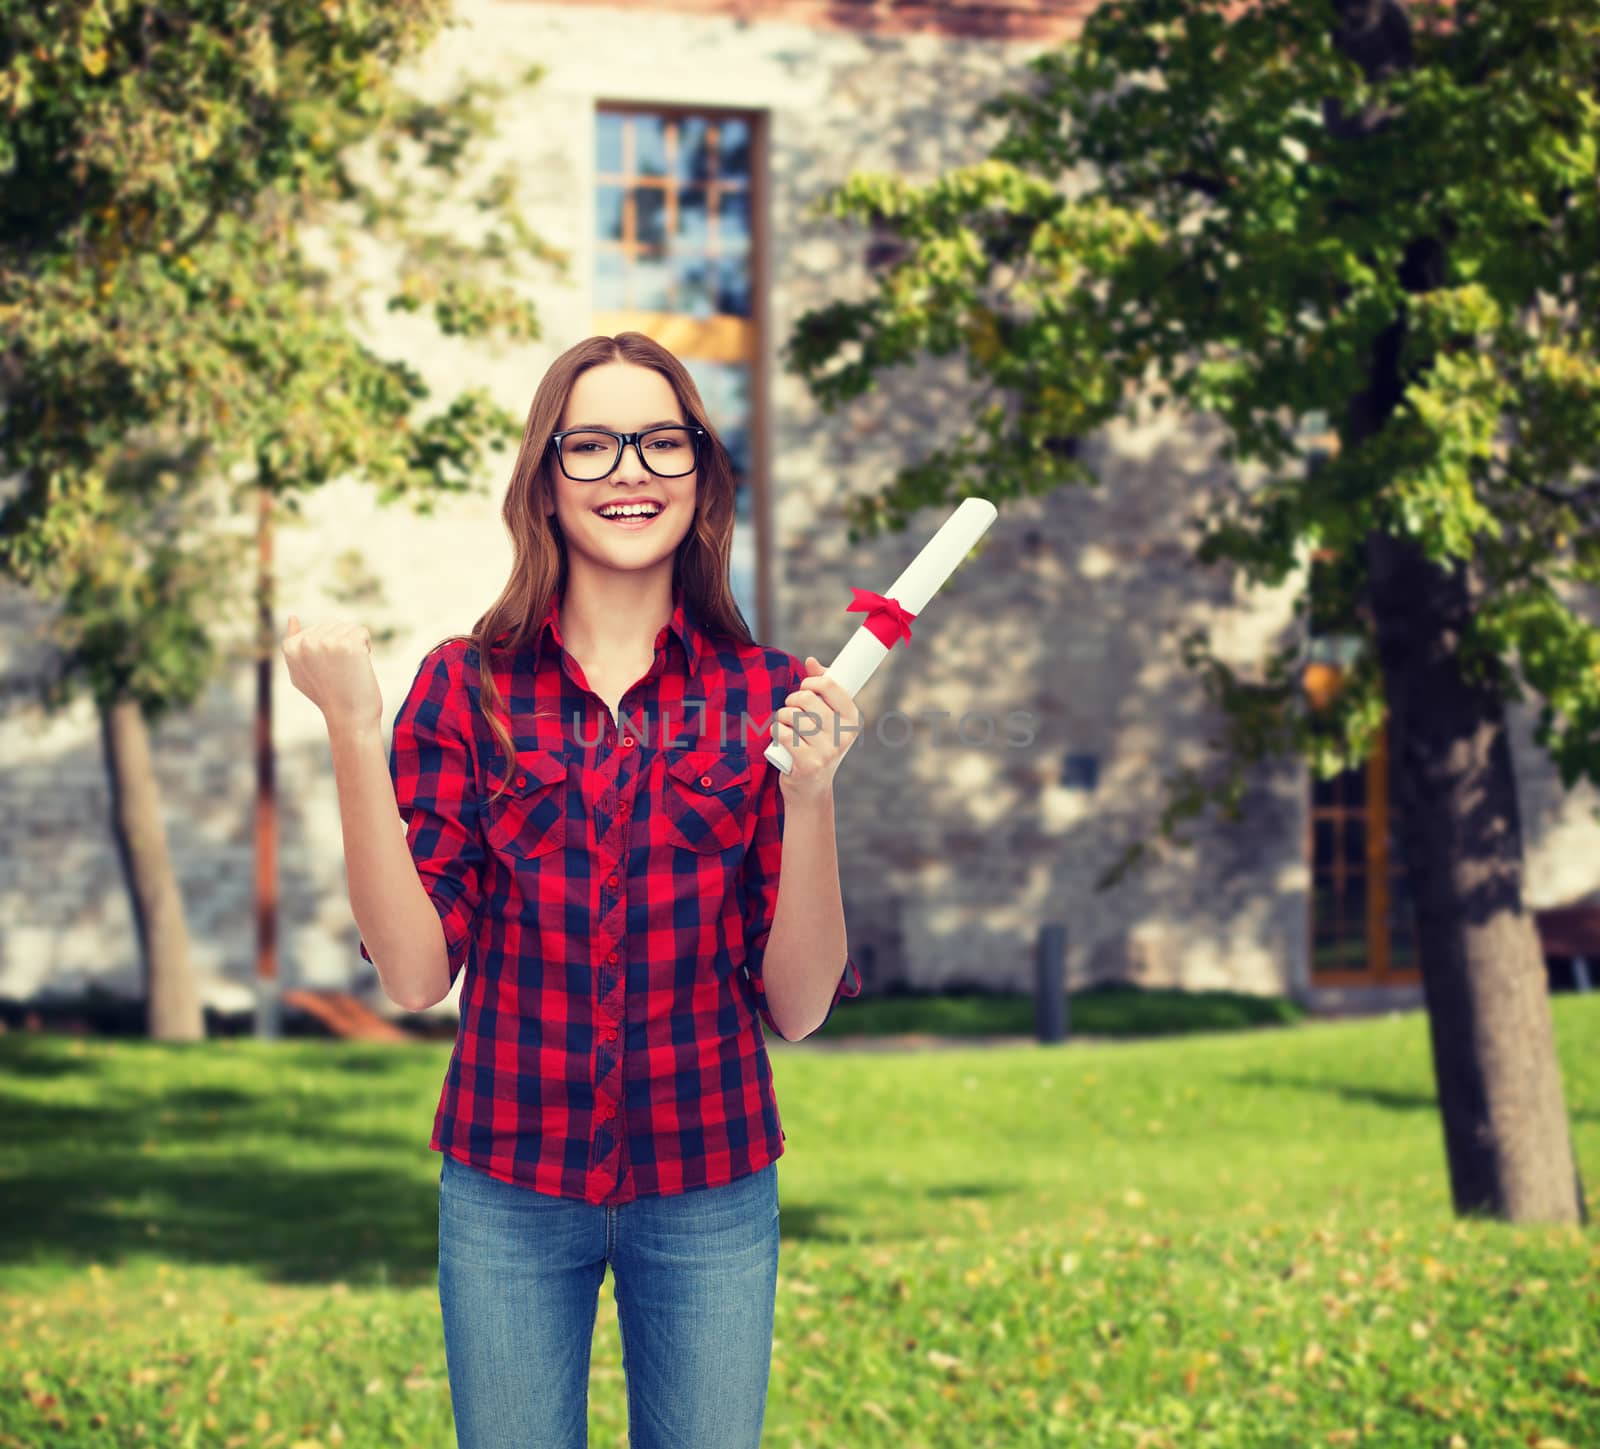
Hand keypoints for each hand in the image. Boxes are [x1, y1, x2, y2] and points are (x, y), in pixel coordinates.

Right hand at [281, 614, 382, 733]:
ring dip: (354, 646)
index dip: (328, 649)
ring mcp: (326, 642)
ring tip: (349, 669)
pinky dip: (366, 647)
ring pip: (348, 628)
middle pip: (333, 625)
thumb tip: (292, 616)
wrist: (349, 717)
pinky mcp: (347, 644)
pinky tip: (359, 666)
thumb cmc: (327, 696)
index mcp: (290, 647)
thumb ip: (293, 645)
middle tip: (340, 671)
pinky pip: (362, 632)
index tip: (327, 670)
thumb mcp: (300, 671)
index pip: (318, 629)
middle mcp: (305, 643)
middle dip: (342, 644)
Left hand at [771, 655, 859, 802]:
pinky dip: (775, 732)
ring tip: (786, 727)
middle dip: (792, 700)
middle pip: (807, 698)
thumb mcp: (827, 720)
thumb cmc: (817, 747)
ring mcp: (827, 751)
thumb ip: (821, 690)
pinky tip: (779, 739)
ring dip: (782, 717)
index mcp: (852, 719)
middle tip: (791, 711)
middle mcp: (844, 735)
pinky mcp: (809, 764)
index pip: (830, 684)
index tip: (805, 688)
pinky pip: (782, 733)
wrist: (812, 791)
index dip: (811, 682)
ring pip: (792, 715)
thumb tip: (811, 661)